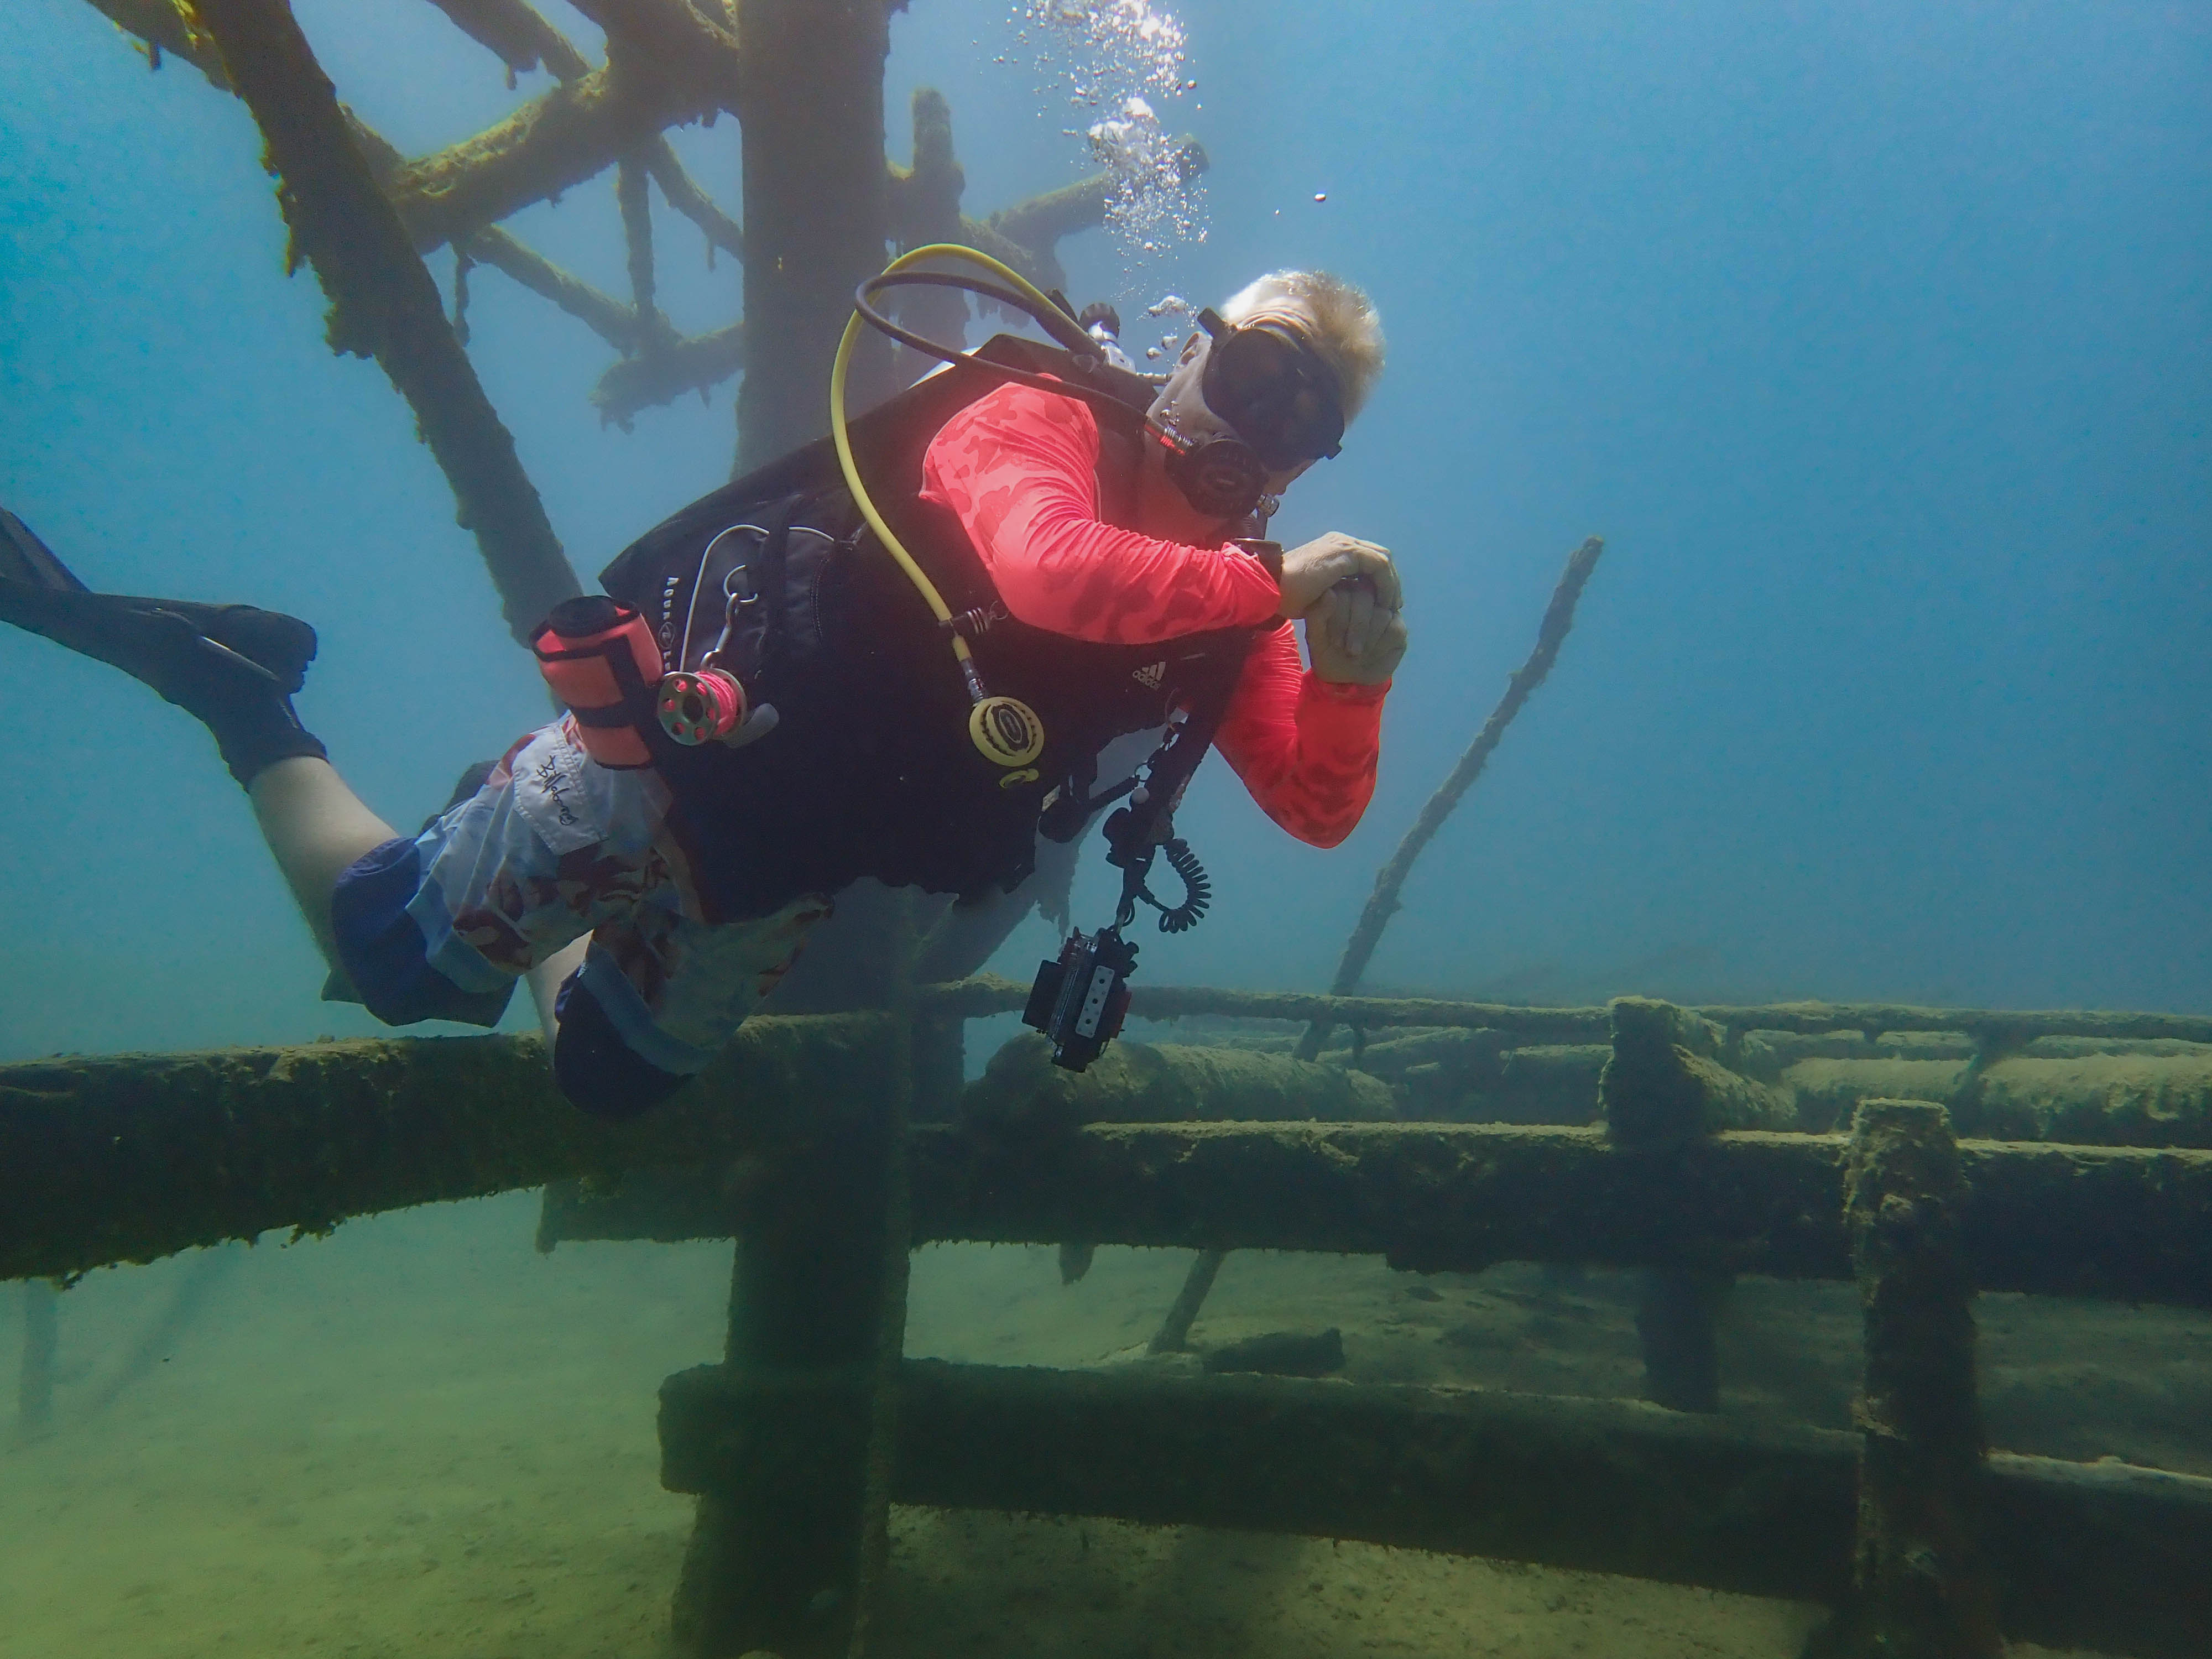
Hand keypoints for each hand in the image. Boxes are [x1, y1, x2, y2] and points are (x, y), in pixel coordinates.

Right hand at [1276, 532, 1400, 617]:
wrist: (1270, 586)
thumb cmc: (1285, 594)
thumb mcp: (1315, 592)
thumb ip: (1334, 589)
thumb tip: (1346, 599)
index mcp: (1333, 547)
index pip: (1367, 558)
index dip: (1379, 579)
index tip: (1383, 602)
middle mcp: (1341, 541)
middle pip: (1379, 555)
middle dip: (1390, 580)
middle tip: (1393, 604)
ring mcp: (1344, 544)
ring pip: (1382, 559)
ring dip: (1391, 583)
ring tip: (1391, 606)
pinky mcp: (1346, 553)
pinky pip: (1378, 565)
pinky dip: (1386, 584)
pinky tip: (1384, 602)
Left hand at [1304, 580, 1407, 685]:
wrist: (1348, 677)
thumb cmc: (1328, 654)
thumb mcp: (1316, 638)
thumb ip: (1318, 615)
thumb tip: (1329, 593)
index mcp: (1341, 592)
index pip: (1344, 592)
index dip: (1340, 619)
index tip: (1334, 642)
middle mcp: (1364, 594)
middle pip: (1365, 597)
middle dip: (1356, 629)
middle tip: (1348, 651)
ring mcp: (1383, 609)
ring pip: (1381, 613)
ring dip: (1367, 640)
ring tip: (1357, 655)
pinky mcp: (1398, 625)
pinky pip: (1393, 629)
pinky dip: (1379, 647)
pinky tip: (1371, 655)